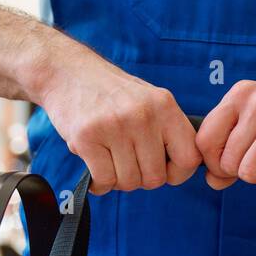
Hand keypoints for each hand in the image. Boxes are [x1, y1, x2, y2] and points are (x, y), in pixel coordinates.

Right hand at [36, 46, 201, 195]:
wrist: (66, 71)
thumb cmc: (110, 93)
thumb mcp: (149, 100)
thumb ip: (168, 131)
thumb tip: (183, 169)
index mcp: (164, 106)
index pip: (189, 158)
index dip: (178, 173)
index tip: (164, 170)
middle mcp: (143, 115)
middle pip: (155, 178)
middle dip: (141, 178)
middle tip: (128, 162)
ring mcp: (115, 126)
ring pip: (129, 182)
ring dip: (118, 179)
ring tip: (110, 159)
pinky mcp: (87, 138)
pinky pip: (104, 181)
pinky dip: (99, 183)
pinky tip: (95, 167)